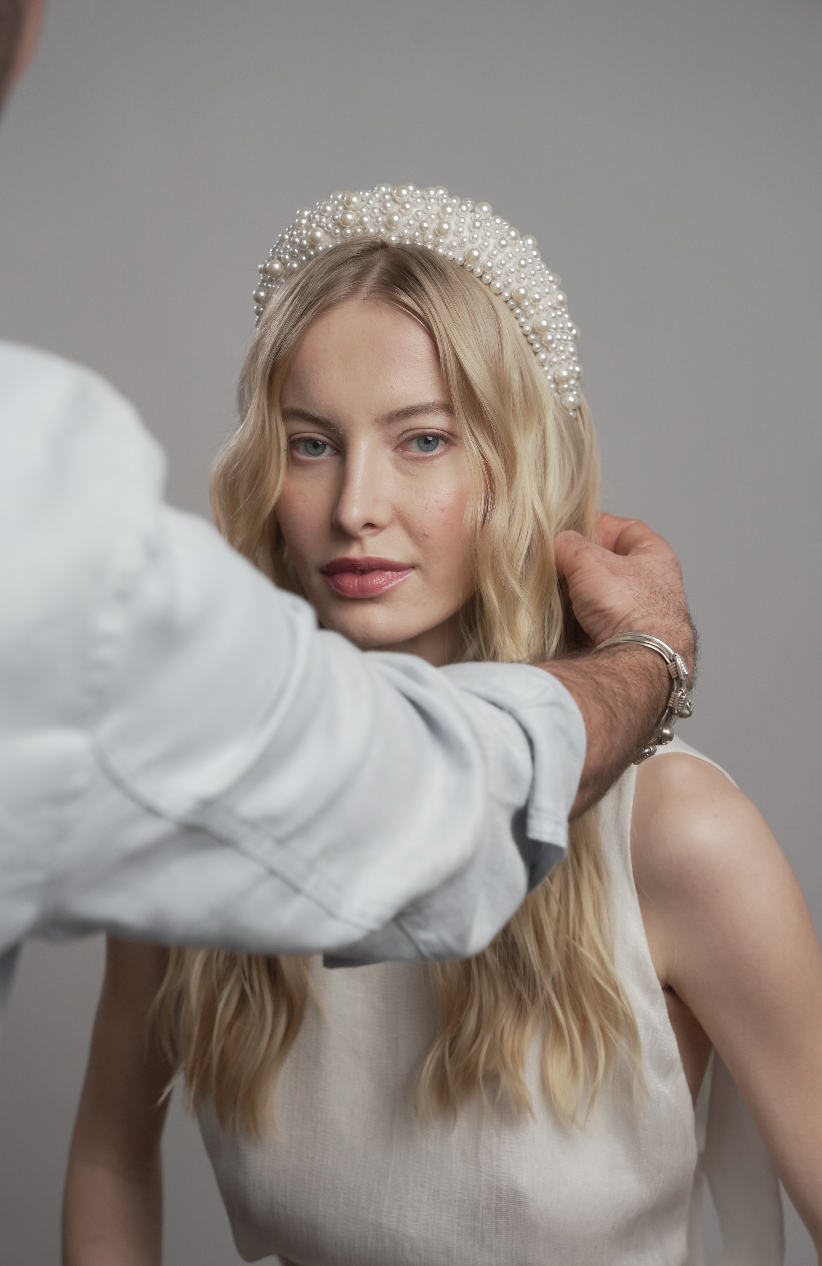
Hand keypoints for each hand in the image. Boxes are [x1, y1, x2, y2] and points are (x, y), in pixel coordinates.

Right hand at [554, 513, 694, 669]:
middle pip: (612, 566)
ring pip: (603, 598)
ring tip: (557, 595)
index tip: (575, 528)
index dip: (600, 525)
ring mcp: (643, 618)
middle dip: (584, 565)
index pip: (628, 529)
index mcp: (657, 558)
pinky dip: (580, 622)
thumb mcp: (588, 560)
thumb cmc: (628, 607)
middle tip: (560, 564)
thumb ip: (567, 545)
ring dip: (580, 596)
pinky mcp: (628, 643)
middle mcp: (655, 587)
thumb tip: (553, 546)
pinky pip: (598, 625)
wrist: (638, 662)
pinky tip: (565, 622)